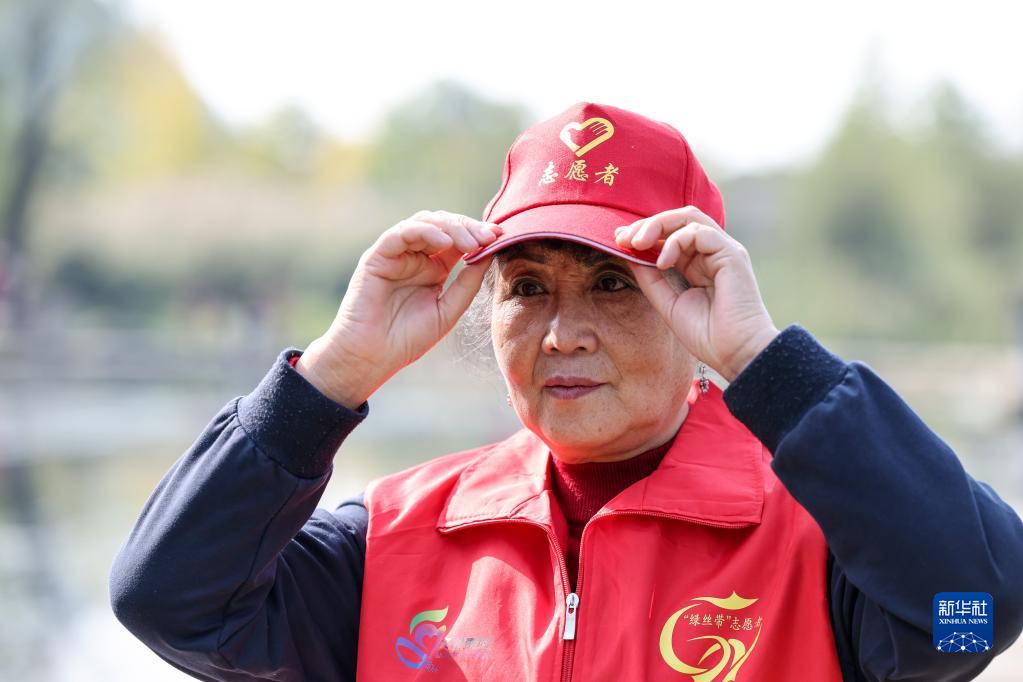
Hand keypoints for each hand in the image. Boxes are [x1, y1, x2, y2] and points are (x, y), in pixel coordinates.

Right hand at [296, 210, 501, 407]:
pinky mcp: (377, 256)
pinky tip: (445, 243)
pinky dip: (424, 232)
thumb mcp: (448, 311)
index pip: (458, 240)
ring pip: (425, 223)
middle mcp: (415, 256)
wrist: (372, 358)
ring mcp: (396, 254)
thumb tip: (489, 255)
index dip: (479, 234)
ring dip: (451, 228)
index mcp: (433, 268)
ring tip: (471, 242)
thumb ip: (467, 284)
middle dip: (469, 227)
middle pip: (444, 226)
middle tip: (489, 236)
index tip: (501, 235)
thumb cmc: (406, 339)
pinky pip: (401, 233)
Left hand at [615, 206, 779, 382]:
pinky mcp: (732, 254)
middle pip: (678, 220)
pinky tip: (662, 263)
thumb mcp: (668, 303)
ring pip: (689, 218)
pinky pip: (700, 232)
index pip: (670, 234)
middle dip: (648, 224)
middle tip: (623, 238)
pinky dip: (676, 241)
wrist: (734, 354)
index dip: (644, 233)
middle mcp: (712, 253)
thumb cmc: (707, 335)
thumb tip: (629, 255)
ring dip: (658, 225)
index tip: (619, 241)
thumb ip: (650, 279)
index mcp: (699, 264)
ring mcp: (724, 251)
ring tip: (637, 243)